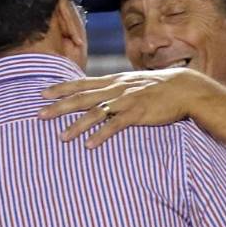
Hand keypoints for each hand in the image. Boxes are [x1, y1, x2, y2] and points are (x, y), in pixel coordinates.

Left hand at [39, 68, 198, 147]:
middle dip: (59, 106)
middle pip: (82, 97)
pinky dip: (101, 135)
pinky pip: (115, 125)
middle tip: (40, 115)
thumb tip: (100, 96)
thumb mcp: (133, 84)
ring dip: (77, 125)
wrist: (185, 89)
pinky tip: (89, 145)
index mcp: (113, 81)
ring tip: (61, 137)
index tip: (42, 94)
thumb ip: (115, 89)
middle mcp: (116, 88)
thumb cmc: (158, 88)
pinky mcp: (138, 113)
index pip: (81, 83)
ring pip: (95, 112)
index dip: (61, 88)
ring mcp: (127, 100)